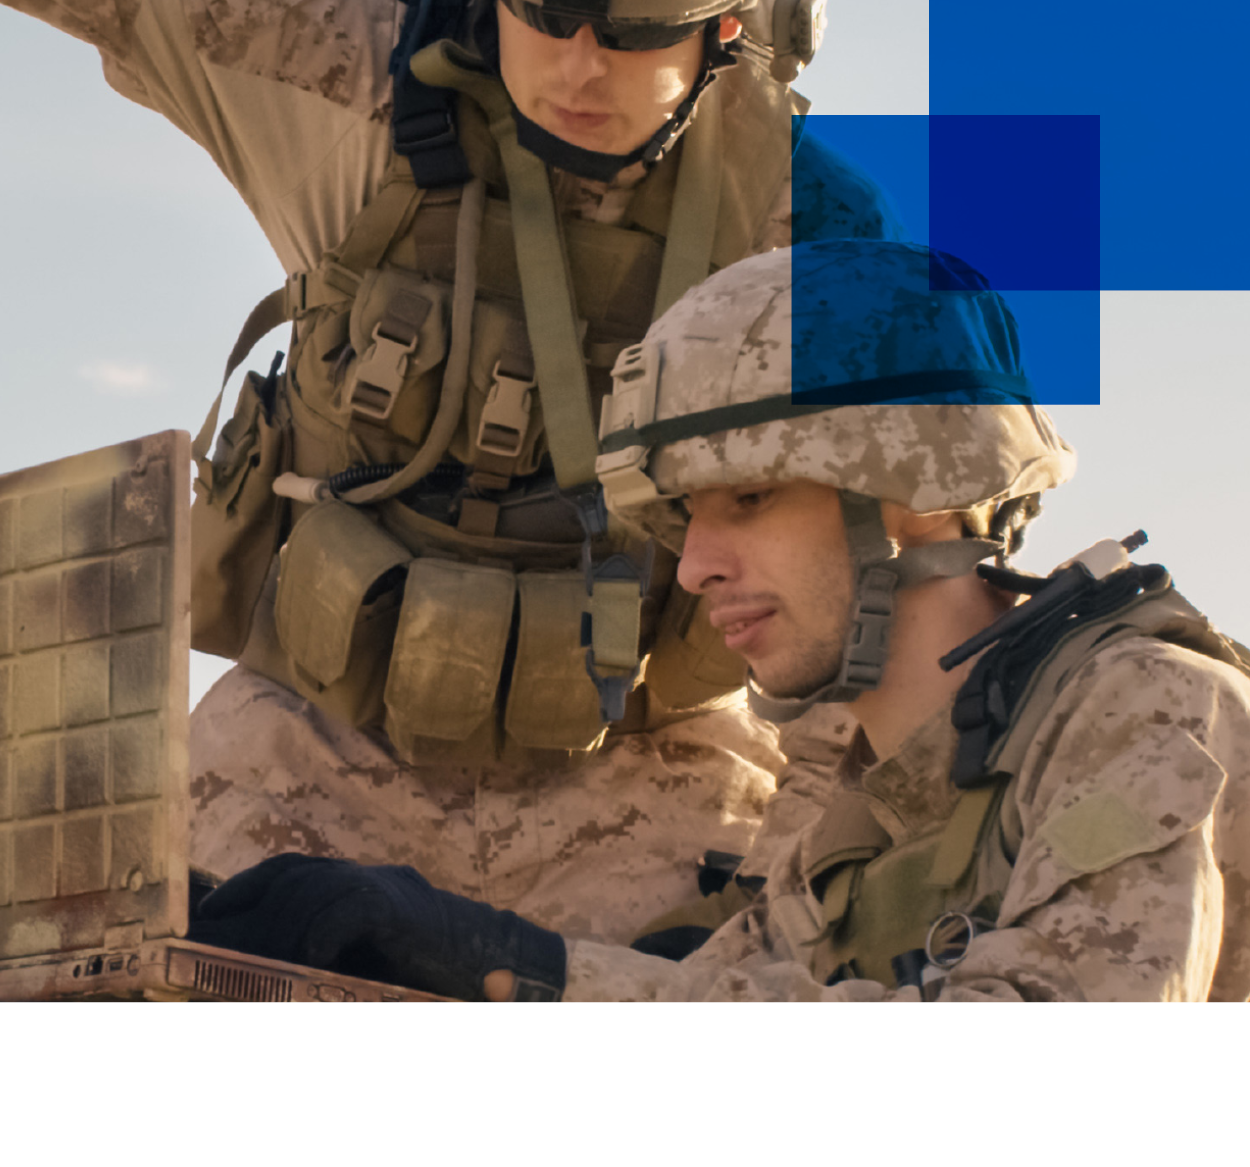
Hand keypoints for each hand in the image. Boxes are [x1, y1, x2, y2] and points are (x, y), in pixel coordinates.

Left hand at [188, 853, 564, 1000]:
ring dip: (278, 927)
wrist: (510, 967)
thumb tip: (270, 978)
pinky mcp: (406, 906)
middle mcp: (370, 877)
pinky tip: (306, 962)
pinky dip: (321, 933)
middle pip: (293, 875)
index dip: (242, 889)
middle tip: (210, 937)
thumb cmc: (437, 976)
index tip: (205, 917)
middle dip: (247, 906)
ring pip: (316, 888)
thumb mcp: (368, 966)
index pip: (287, 870)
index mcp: (359, 886)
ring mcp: (390, 887)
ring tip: (255, 962)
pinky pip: (350, 908)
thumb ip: (326, 961)